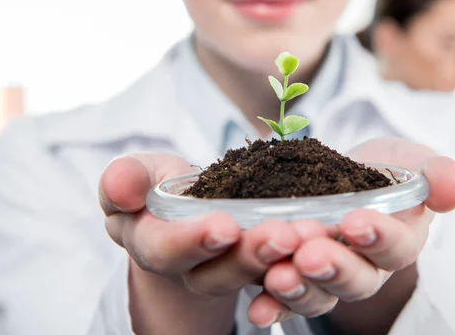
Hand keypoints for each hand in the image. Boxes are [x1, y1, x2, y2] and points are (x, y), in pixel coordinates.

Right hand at [99, 153, 332, 332]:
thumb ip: (125, 179)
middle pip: (220, 274)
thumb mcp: (138, 176)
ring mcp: (234, 270)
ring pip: (259, 278)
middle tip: (282, 236)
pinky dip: (310, 261)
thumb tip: (120, 185)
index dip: (192, 242)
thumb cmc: (156, 189)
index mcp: (157, 247)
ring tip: (313, 237)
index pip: (166, 252)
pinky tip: (334, 238)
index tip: (223, 226)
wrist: (187, 209)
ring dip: (286, 262)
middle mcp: (196, 270)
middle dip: (250, 256)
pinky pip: (288, 269)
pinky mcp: (266, 263)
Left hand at [247, 138, 454, 327]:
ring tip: (279, 276)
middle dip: (334, 268)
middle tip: (312, 254)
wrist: (343, 174)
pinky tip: (256, 306)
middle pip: (355, 280)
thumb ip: (435, 173)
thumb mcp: (411, 160)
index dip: (379, 238)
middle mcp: (364, 267)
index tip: (357, 222)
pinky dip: (270, 304)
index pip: (396, 248)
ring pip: (317, 293)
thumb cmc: (383, 170)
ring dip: (299, 288)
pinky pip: (283, 298)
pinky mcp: (293, 275)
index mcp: (398, 241)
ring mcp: (326, 275)